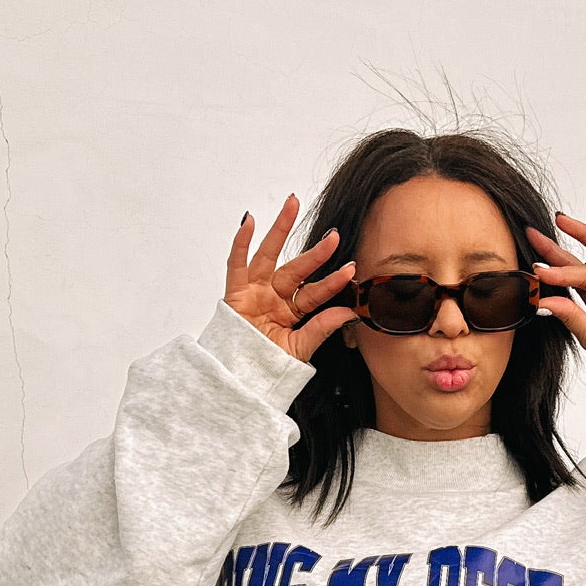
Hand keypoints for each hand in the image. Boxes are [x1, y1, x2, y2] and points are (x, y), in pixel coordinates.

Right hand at [224, 193, 356, 360]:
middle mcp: (273, 297)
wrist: (239, 382)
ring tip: (292, 203)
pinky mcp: (234, 294)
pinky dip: (241, 243)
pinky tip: (249, 222)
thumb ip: (321, 329)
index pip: (314, 292)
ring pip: (269, 255)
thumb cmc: (266, 367)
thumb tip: (348, 313)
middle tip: (333, 236)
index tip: (351, 270)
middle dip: (315, 253)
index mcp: (291, 312)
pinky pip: (236, 264)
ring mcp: (254, 292)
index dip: (331, 282)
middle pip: (296, 268)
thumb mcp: (299, 349)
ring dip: (280, 229)